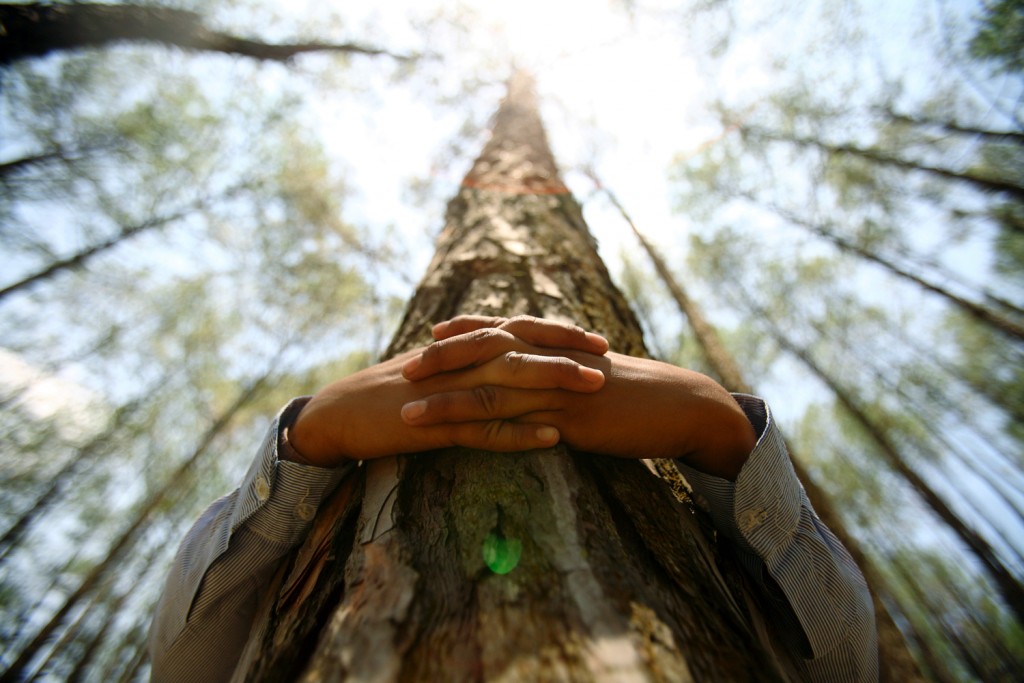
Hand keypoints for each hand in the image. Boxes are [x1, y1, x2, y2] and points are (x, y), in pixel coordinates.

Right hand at [288, 317, 609, 466]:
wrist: (339, 414)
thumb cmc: (387, 395)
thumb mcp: (432, 372)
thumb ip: (467, 364)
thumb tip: (501, 361)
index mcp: (460, 349)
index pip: (517, 332)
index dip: (557, 333)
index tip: (596, 338)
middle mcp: (459, 362)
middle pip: (521, 349)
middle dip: (567, 350)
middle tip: (608, 354)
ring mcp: (449, 392)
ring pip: (509, 382)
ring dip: (554, 383)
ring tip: (594, 387)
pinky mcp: (436, 425)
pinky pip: (484, 429)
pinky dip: (519, 433)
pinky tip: (552, 438)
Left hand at [402, 316, 756, 479]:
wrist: (681, 405)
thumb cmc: (641, 392)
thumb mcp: (597, 372)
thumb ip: (566, 370)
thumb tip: (544, 375)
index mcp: (556, 345)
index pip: (502, 330)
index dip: (465, 331)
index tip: (431, 334)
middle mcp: (550, 359)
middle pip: (485, 353)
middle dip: (442, 360)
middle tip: (404, 368)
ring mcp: (557, 388)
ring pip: (490, 391)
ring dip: (446, 402)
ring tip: (408, 413)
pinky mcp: (568, 418)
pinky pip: (515, 426)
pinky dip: (481, 433)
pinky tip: (456, 442)